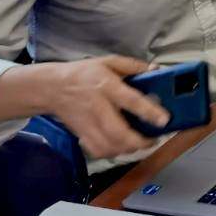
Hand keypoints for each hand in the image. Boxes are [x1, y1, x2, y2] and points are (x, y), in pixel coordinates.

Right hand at [30, 56, 168, 158]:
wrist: (51, 87)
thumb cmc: (83, 73)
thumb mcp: (108, 61)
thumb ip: (133, 66)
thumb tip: (156, 69)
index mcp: (107, 86)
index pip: (131, 101)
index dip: (149, 112)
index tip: (164, 120)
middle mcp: (98, 108)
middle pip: (119, 132)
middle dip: (140, 141)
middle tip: (154, 139)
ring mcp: (88, 124)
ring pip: (109, 146)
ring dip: (128, 150)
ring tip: (142, 144)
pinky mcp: (81, 134)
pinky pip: (97, 151)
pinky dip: (113, 154)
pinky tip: (122, 148)